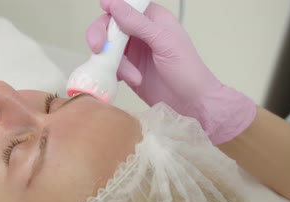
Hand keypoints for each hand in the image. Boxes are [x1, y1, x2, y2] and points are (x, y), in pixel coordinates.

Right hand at [86, 0, 255, 144]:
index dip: (113, 6)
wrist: (190, 104)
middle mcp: (141, 33)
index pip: (127, 6)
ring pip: (108, 48)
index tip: (103, 8)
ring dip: (115, 63)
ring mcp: (133, 53)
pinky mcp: (128, 71)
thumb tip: (115, 5)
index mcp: (153, 20)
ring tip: (132, 77)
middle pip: (110, 25)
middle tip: (98, 48)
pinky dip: (114, 73)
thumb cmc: (187, 71)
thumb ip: (139, 24)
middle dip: (101, 35)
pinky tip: (129, 81)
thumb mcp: (165, 42)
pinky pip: (111, 66)